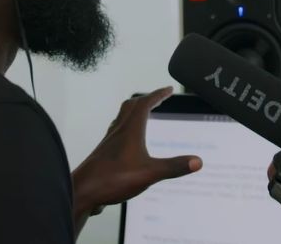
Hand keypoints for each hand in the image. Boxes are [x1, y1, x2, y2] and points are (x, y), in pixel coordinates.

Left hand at [71, 87, 202, 219]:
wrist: (82, 191)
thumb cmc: (112, 179)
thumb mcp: (150, 174)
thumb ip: (174, 167)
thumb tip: (198, 161)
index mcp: (130, 130)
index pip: (145, 104)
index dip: (158, 94)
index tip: (169, 89)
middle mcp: (118, 132)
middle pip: (131, 106)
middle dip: (147, 99)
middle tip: (159, 97)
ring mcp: (109, 142)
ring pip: (122, 118)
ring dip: (135, 111)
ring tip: (144, 113)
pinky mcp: (104, 154)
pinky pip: (117, 132)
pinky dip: (127, 127)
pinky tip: (129, 141)